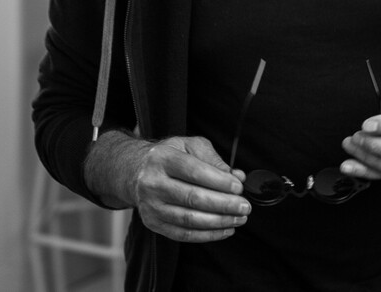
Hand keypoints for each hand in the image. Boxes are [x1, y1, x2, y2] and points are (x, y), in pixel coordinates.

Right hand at [128, 135, 250, 242]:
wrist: (136, 171)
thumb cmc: (168, 156)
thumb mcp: (188, 145)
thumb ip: (213, 158)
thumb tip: (237, 176)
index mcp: (162, 158)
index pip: (194, 171)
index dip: (219, 181)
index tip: (239, 187)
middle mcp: (152, 182)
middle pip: (193, 198)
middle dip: (224, 204)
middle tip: (244, 206)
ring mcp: (151, 205)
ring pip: (190, 219)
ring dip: (219, 221)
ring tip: (239, 218)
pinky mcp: (153, 223)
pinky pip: (184, 234)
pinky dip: (208, 234)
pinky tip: (225, 229)